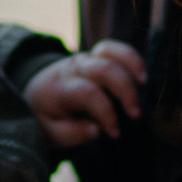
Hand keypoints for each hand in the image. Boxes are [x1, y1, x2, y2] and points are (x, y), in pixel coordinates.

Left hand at [25, 40, 147, 148]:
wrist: (37, 90)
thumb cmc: (49, 115)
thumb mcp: (51, 132)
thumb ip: (71, 134)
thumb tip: (96, 129)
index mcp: (61, 89)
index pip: (88, 93)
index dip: (106, 113)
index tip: (115, 133)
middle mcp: (73, 69)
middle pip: (103, 69)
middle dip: (124, 90)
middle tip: (135, 114)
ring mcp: (84, 59)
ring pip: (108, 52)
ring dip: (130, 66)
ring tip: (144, 85)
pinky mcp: (93, 56)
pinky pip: (112, 48)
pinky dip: (129, 56)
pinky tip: (142, 74)